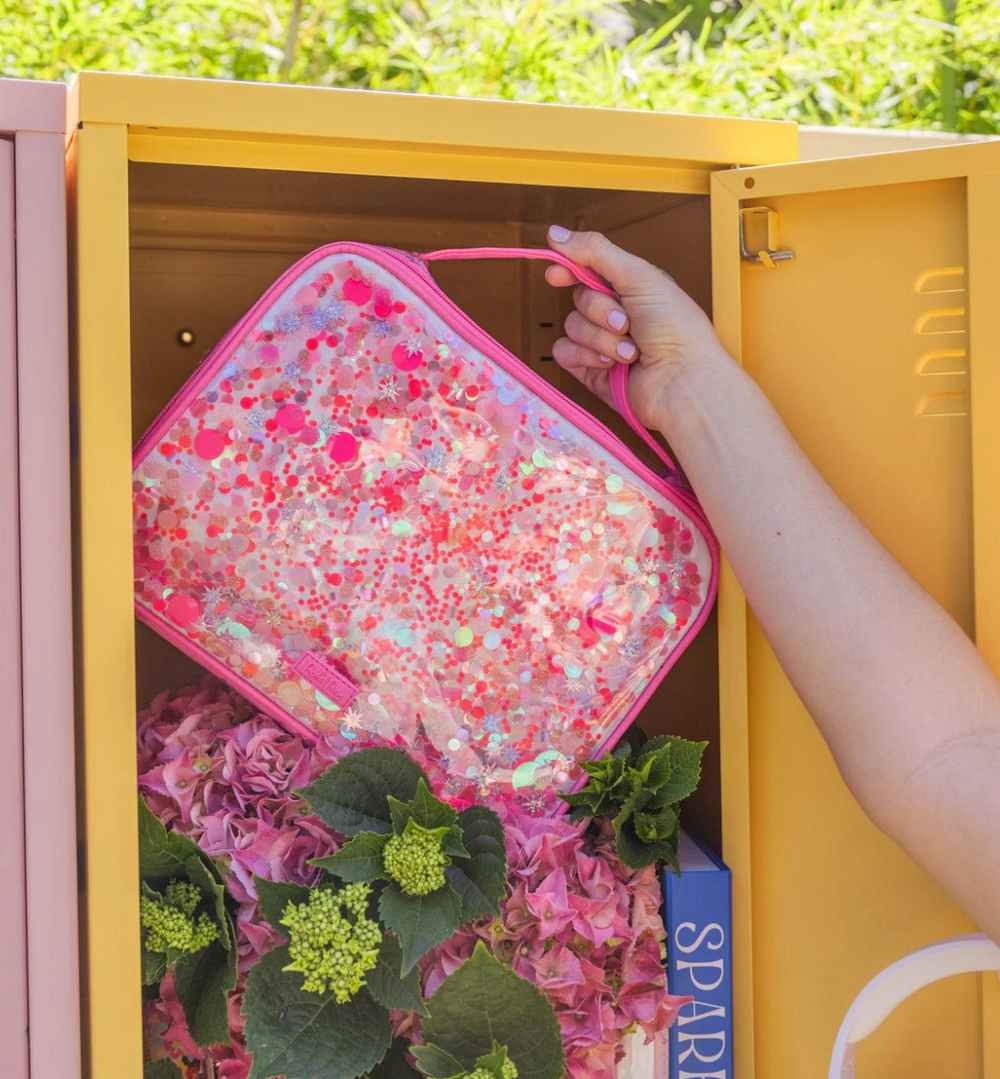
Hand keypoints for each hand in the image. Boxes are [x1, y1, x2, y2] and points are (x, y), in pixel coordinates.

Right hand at [545, 225, 726, 430]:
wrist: (682, 381)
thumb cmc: (677, 330)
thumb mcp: (639, 276)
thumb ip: (595, 252)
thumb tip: (554, 234)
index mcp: (632, 288)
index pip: (588, 270)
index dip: (569, 269)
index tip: (557, 274)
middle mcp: (616, 315)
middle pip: (580, 299)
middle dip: (600, 311)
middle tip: (626, 322)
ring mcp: (602, 344)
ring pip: (572, 326)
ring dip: (600, 338)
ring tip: (630, 351)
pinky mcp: (591, 371)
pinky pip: (564, 353)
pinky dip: (586, 356)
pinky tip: (610, 365)